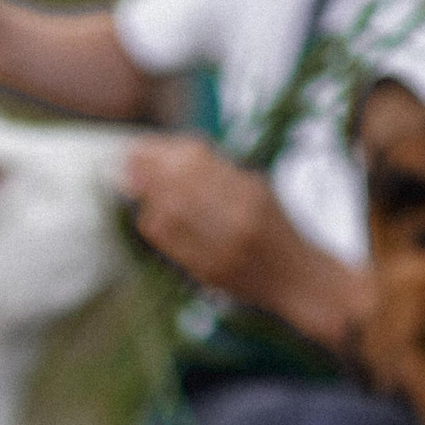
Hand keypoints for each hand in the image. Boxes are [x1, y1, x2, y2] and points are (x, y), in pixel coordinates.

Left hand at [123, 137, 369, 354]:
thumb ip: (219, 171)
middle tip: (127, 159)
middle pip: (179, 186)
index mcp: (250, 193)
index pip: (197, 162)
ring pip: (171, 215)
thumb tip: (172, 151)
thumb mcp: (257, 188)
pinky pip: (172, 245)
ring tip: (130, 182)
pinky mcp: (210, 271)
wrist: (298, 280)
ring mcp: (222, 248)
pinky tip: (147, 213)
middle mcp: (237, 219)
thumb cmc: (275, 229)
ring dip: (146, 196)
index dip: (163, 152)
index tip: (144, 144)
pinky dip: (154, 225)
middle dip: (147, 170)